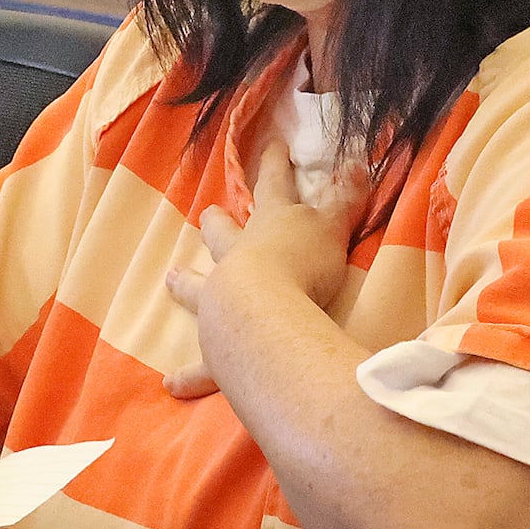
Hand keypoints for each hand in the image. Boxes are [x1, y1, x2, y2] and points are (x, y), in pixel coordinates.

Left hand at [164, 139, 367, 398]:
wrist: (266, 309)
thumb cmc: (304, 265)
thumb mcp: (332, 227)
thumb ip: (346, 198)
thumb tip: (359, 160)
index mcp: (270, 227)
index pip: (274, 186)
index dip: (276, 165)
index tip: (273, 145)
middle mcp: (240, 259)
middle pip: (225, 234)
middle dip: (218, 223)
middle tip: (207, 213)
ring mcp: (223, 299)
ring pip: (199, 289)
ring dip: (186, 284)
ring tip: (171, 279)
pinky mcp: (219, 344)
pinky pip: (202, 364)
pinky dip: (190, 375)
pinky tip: (173, 383)